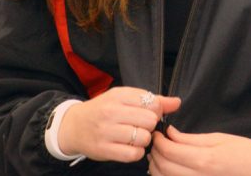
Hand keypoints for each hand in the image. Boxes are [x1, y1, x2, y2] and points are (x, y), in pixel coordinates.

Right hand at [58, 87, 181, 162]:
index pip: (152, 103)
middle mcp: (111, 113)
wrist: (73, 126)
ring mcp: (106, 132)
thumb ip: (152, 100)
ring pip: (143, 138)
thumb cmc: (104, 110)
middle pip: (150, 121)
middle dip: (150, 125)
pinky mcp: (103, 150)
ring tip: (136, 136)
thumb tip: (176, 102)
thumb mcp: (125, 98)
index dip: (156, 111)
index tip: (149, 114)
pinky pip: (133, 154)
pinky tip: (131, 147)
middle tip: (142, 126)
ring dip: (144, 140)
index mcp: (119, 96)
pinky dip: (136, 152)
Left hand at [148, 125, 250, 175]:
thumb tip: (170, 133)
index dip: (159, 141)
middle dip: (155, 154)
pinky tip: (168, 170)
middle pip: (162, 168)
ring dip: (156, 168)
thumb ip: (191, 139)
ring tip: (161, 156)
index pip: (169, 152)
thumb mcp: (219, 139)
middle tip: (157, 143)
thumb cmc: (245, 152)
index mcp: (205, 160)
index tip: (158, 133)